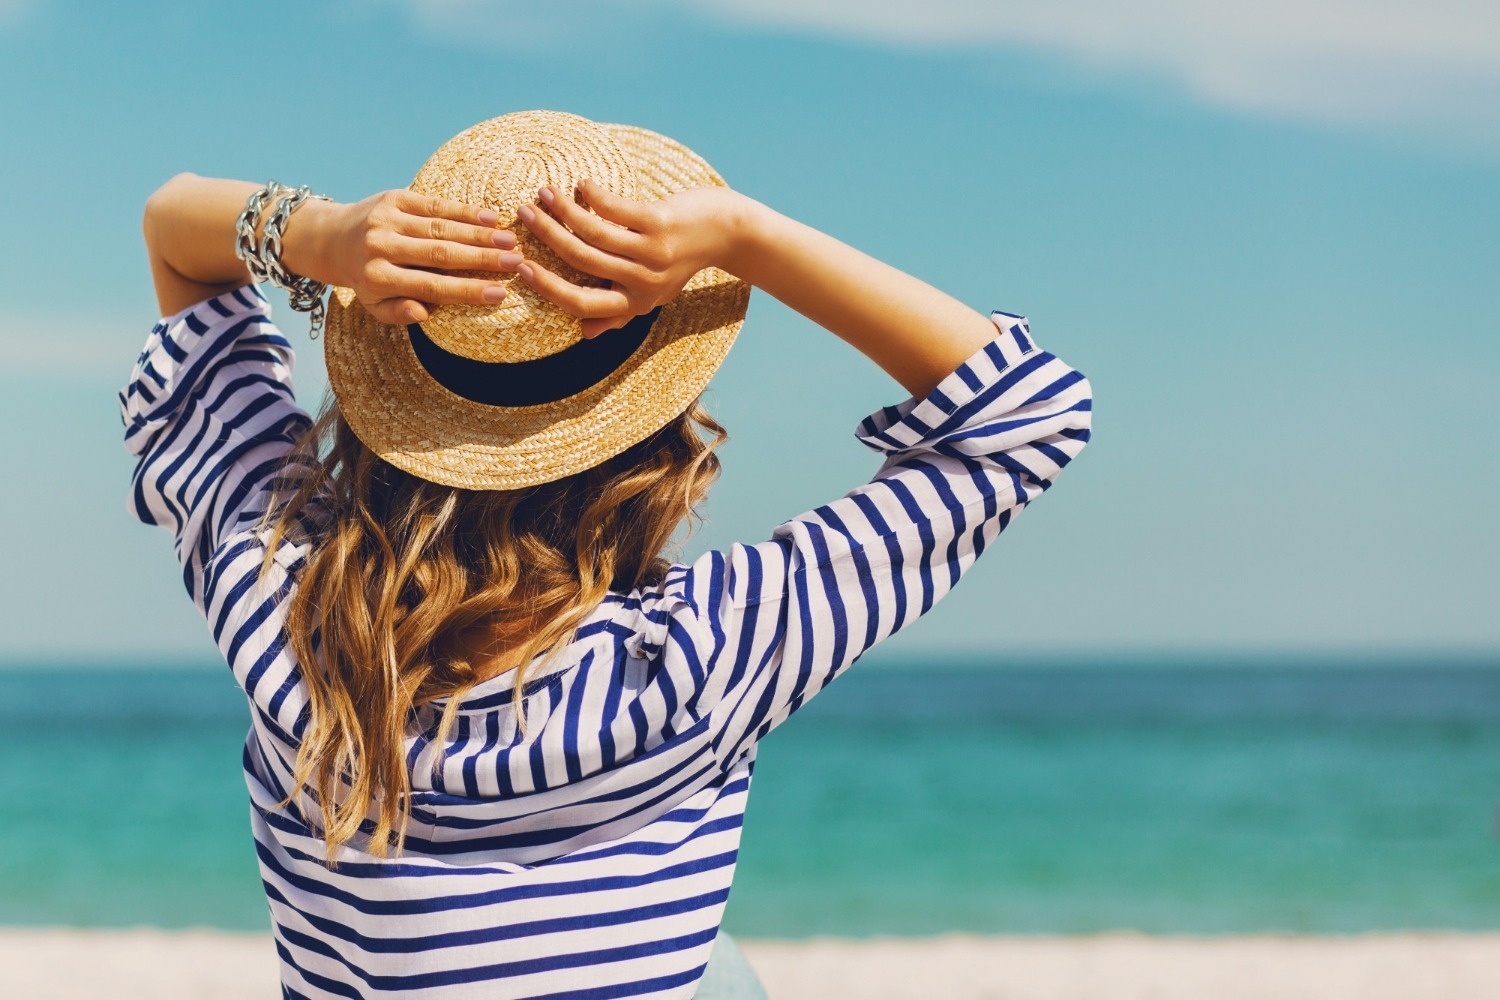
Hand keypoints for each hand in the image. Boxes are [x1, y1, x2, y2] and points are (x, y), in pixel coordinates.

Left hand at [287, 190, 520, 325]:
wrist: (331, 238)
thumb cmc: (363, 279)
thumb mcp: (373, 306)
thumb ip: (398, 313)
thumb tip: (424, 313)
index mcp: (377, 278)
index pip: (431, 286)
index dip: (468, 290)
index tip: (500, 293)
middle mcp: (381, 247)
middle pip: (440, 254)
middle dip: (482, 259)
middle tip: (516, 262)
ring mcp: (387, 219)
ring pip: (441, 227)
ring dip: (479, 234)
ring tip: (510, 241)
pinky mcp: (394, 198)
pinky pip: (434, 204)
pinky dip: (463, 211)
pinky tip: (490, 218)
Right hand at [515, 180, 743, 337]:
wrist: (727, 233)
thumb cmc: (683, 260)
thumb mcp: (653, 293)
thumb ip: (618, 313)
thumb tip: (584, 334)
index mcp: (635, 302)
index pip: (580, 303)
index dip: (547, 288)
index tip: (520, 267)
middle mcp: (642, 282)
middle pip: (580, 262)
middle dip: (546, 236)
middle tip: (523, 215)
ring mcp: (651, 252)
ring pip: (593, 233)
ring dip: (562, 211)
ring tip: (543, 194)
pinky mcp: (659, 223)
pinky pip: (614, 209)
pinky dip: (591, 196)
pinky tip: (580, 185)